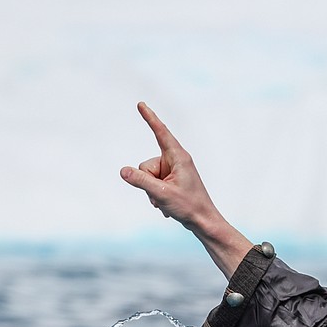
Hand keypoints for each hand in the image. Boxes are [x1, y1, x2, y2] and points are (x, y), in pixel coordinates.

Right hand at [120, 102, 216, 231]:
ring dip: (152, 192)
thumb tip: (122, 171)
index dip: (149, 118)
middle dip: (148, 182)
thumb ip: (140, 181)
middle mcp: (175, 160)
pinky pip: (152, 184)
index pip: (160, 133)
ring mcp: (173, 171)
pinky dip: (156, 196)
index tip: (140, 104)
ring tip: (168, 201)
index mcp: (178, 157)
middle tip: (164, 196)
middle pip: (145, 165)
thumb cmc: (188, 206)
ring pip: (147, 176)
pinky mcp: (170, 180)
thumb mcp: (161, 193)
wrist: (203, 222)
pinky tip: (169, 206)